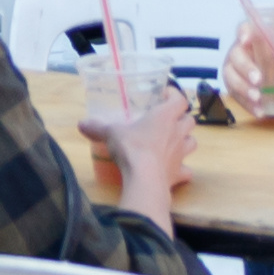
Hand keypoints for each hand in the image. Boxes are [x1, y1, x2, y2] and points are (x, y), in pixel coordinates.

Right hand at [86, 73, 197, 218]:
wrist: (145, 180)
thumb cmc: (132, 148)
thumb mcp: (111, 133)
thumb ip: (97, 127)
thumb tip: (81, 123)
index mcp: (165, 116)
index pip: (180, 99)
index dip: (175, 95)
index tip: (165, 94)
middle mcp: (177, 132)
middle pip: (190, 120)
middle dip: (182, 118)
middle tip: (169, 119)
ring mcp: (181, 154)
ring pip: (192, 142)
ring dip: (185, 140)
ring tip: (173, 142)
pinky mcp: (179, 173)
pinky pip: (186, 170)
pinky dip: (182, 169)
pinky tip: (173, 170)